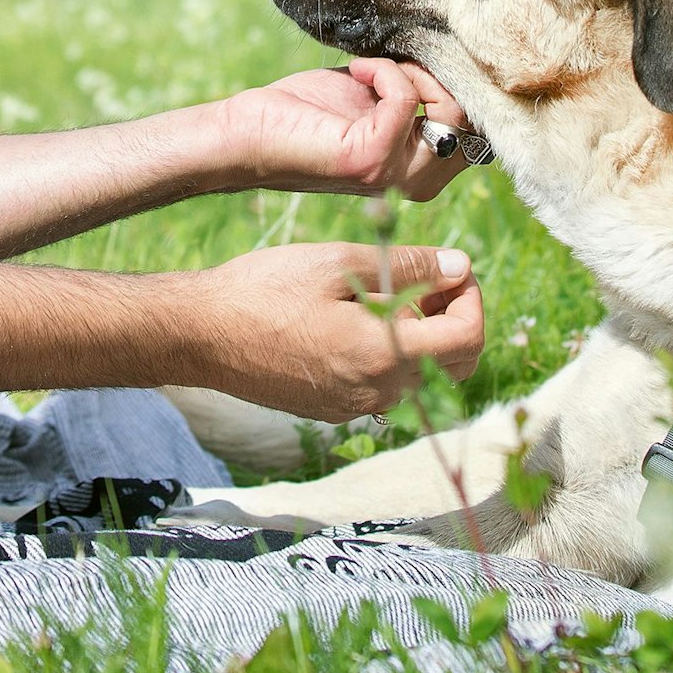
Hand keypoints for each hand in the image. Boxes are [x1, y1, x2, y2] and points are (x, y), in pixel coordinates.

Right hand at [192, 241, 484, 419]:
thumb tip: (459, 266)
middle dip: (451, 316)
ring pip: (416, 373)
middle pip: (450, 362)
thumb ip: (406, 267)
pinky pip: (382, 383)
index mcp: (384, 357)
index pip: (467, 338)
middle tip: (426, 275)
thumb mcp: (336, 263)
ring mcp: (354, 408)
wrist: (201, 334)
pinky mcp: (332, 410)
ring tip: (379, 290)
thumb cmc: (264, 290)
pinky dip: (387, 351)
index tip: (452, 269)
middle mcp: (377, 394)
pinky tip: (353, 317)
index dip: (472, 298)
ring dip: (417, 334)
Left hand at [220, 57, 479, 200]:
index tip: (421, 66)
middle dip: (441, 80)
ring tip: (374, 70)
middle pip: (472, 124)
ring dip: (414, 75)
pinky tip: (357, 71)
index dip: (460, 90)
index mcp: (419, 169)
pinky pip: (406, 100)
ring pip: (452, 115)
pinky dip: (386, 72)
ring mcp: (392, 175)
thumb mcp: (376, 98)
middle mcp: (413, 181)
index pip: (478, 134)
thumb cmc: (305, 111)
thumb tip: (461, 68)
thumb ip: (417, 93)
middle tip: (394, 68)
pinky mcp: (368, 160)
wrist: (246, 131)